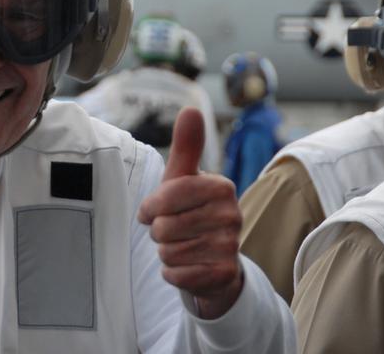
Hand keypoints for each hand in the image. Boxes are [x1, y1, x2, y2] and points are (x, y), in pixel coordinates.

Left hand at [138, 107, 242, 318]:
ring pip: (168, 251)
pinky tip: (188, 266)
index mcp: (220, 186)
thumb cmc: (191, 211)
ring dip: (166, 252)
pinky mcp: (224, 274)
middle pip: (164, 227)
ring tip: (182, 246)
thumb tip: (191, 109)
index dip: (151, 207)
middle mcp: (232, 214)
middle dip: (159, 232)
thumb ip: (186, 146)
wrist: (214, 260)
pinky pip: (176, 274)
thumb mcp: (184, 178)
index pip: (167, 195)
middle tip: (174, 230)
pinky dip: (173, 272)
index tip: (156, 210)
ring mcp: (230, 245)